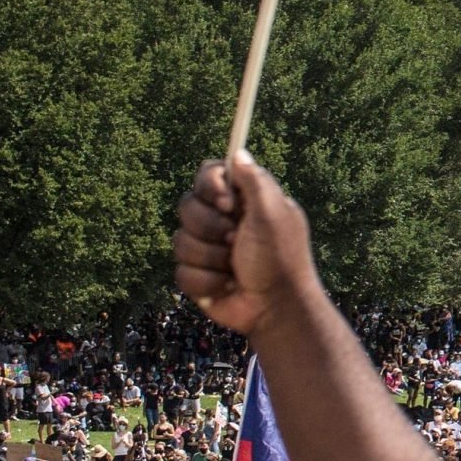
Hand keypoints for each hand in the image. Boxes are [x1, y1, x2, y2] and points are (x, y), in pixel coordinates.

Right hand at [174, 157, 319, 338]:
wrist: (275, 307)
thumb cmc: (280, 259)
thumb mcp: (273, 215)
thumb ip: (255, 182)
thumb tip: (238, 152)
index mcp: (244, 200)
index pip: (209, 174)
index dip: (210, 186)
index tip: (228, 203)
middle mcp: (223, 220)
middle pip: (187, 205)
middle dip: (211, 227)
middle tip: (237, 240)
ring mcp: (207, 247)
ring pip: (180, 240)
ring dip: (211, 257)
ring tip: (235, 267)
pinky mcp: (196, 273)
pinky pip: (180, 270)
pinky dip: (206, 280)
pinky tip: (227, 285)